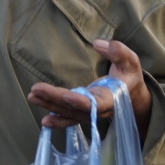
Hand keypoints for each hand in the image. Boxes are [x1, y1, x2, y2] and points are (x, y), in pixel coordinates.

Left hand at [27, 40, 150, 134]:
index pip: (96, 104)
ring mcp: (89, 114)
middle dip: (55, 99)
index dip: (82, 102)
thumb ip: (118, 52)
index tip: (67, 96)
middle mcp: (99, 110)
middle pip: (75, 108)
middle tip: (36, 90)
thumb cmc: (129, 76)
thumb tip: (98, 44)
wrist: (132, 95)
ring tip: (32, 96)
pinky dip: (56, 119)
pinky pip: (68, 118)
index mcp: (112, 99)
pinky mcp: (83, 112)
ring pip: (68, 112)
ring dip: (49, 105)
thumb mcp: (130, 61)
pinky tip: (44, 119)